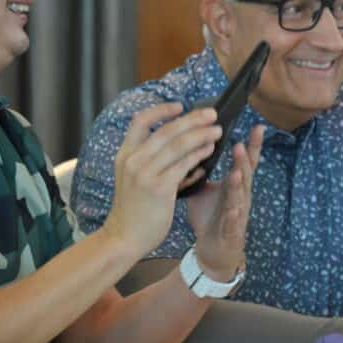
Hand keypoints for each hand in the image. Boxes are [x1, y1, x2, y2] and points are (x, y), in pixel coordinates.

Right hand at [104, 104, 220, 257]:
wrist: (124, 237)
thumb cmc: (134, 208)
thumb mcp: (133, 177)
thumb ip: (149, 158)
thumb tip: (178, 140)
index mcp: (125, 154)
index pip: (140, 121)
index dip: (160, 110)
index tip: (179, 105)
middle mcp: (133, 160)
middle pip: (166, 130)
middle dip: (192, 119)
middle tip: (212, 114)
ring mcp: (145, 173)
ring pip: (178, 145)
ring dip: (201, 135)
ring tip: (217, 130)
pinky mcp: (159, 187)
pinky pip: (184, 165)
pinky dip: (199, 155)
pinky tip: (210, 151)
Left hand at [188, 125, 263, 281]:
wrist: (213, 250)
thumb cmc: (211, 216)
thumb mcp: (205, 189)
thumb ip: (201, 169)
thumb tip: (189, 146)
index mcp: (236, 184)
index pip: (246, 161)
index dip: (253, 145)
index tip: (258, 126)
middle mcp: (241, 197)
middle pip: (245, 175)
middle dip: (243, 160)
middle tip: (239, 144)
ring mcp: (238, 214)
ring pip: (240, 197)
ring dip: (239, 185)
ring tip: (236, 173)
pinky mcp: (231, 232)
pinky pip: (232, 224)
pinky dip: (233, 217)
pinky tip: (232, 211)